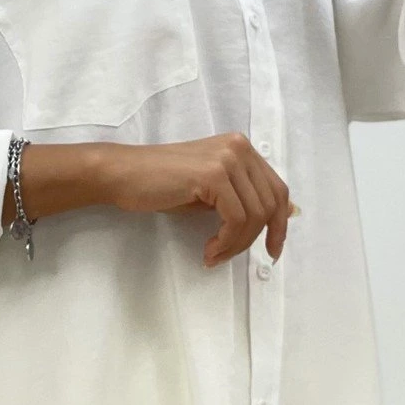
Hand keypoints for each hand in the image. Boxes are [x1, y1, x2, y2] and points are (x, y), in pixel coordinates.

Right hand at [102, 133, 300, 266]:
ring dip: (236, 244)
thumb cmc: (162, 185)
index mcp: (242, 148)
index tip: (272, 250)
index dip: (280, 224)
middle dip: (256, 239)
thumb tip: (278, 218)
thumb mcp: (212, 190)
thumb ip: (241, 197)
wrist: (123, 175)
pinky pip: (235, 219)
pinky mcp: (212, 174)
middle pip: (271, 203)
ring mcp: (228, 158)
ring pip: (255, 215)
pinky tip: (208, 249)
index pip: (278, 189)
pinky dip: (226, 241)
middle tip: (230, 257)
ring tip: (213, 254)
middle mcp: (240, 148)